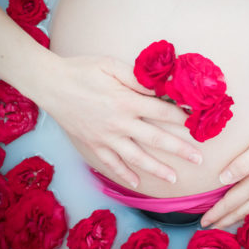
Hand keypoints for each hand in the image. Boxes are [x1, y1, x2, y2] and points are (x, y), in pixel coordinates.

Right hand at [41, 55, 201, 187]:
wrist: (50, 84)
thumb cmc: (82, 71)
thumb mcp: (111, 66)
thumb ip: (137, 78)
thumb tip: (160, 87)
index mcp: (127, 101)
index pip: (162, 112)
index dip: (183, 118)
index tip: (198, 124)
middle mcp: (120, 124)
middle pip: (156, 139)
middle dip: (180, 149)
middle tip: (198, 159)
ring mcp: (106, 138)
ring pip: (136, 158)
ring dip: (157, 169)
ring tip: (174, 179)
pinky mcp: (93, 145)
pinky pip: (111, 164)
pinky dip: (124, 175)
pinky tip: (136, 183)